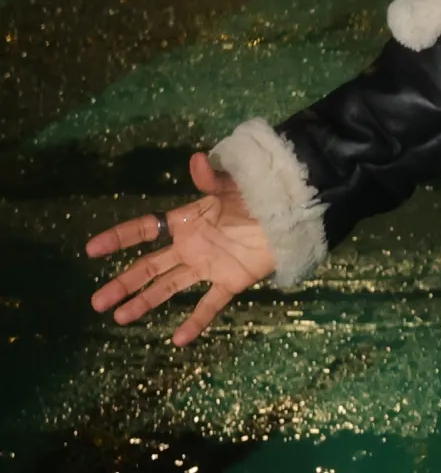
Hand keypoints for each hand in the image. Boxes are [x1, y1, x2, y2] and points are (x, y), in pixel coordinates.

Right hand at [85, 151, 276, 345]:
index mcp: (186, 221)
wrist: (292, 214)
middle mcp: (191, 246)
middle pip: (150, 266)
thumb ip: (212, 179)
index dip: (119, 238)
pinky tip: (178, 340)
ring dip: (145, 302)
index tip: (91, 249)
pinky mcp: (230, 281)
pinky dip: (195, 322)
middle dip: (123, 283)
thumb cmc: (259, 196)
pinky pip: (209, 304)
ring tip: (119, 317)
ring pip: (169, 287)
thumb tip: (197, 158)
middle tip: (97, 301)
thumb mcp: (233, 186)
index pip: (145, 230)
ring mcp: (208, 266)